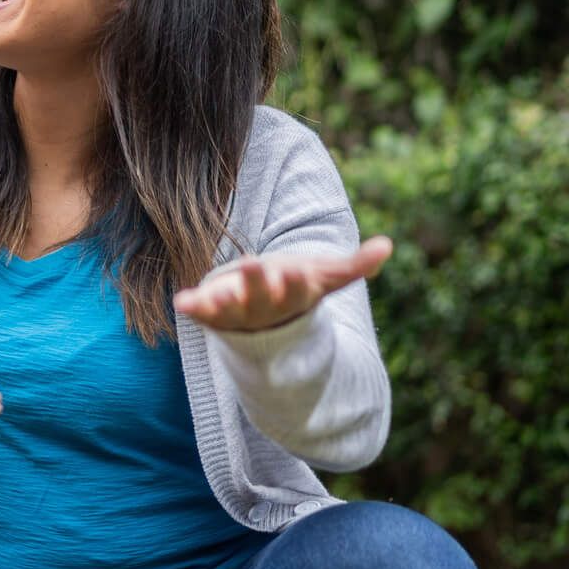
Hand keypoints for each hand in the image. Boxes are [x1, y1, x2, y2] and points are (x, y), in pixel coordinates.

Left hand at [172, 236, 393, 332]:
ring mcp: (236, 313)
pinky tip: (180, 301)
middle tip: (249, 263)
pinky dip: (191, 307)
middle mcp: (264, 308)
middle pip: (261, 299)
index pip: (295, 292)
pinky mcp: (211, 313)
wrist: (266, 323)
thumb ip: (354, 265)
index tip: (294, 271)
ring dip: (221, 302)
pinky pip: (201, 312)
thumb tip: (388, 245)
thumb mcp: (323, 277)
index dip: (294, 283)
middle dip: (256, 283)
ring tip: (211, 292)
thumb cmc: (295, 289)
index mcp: (292, 297)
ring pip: (229, 310)